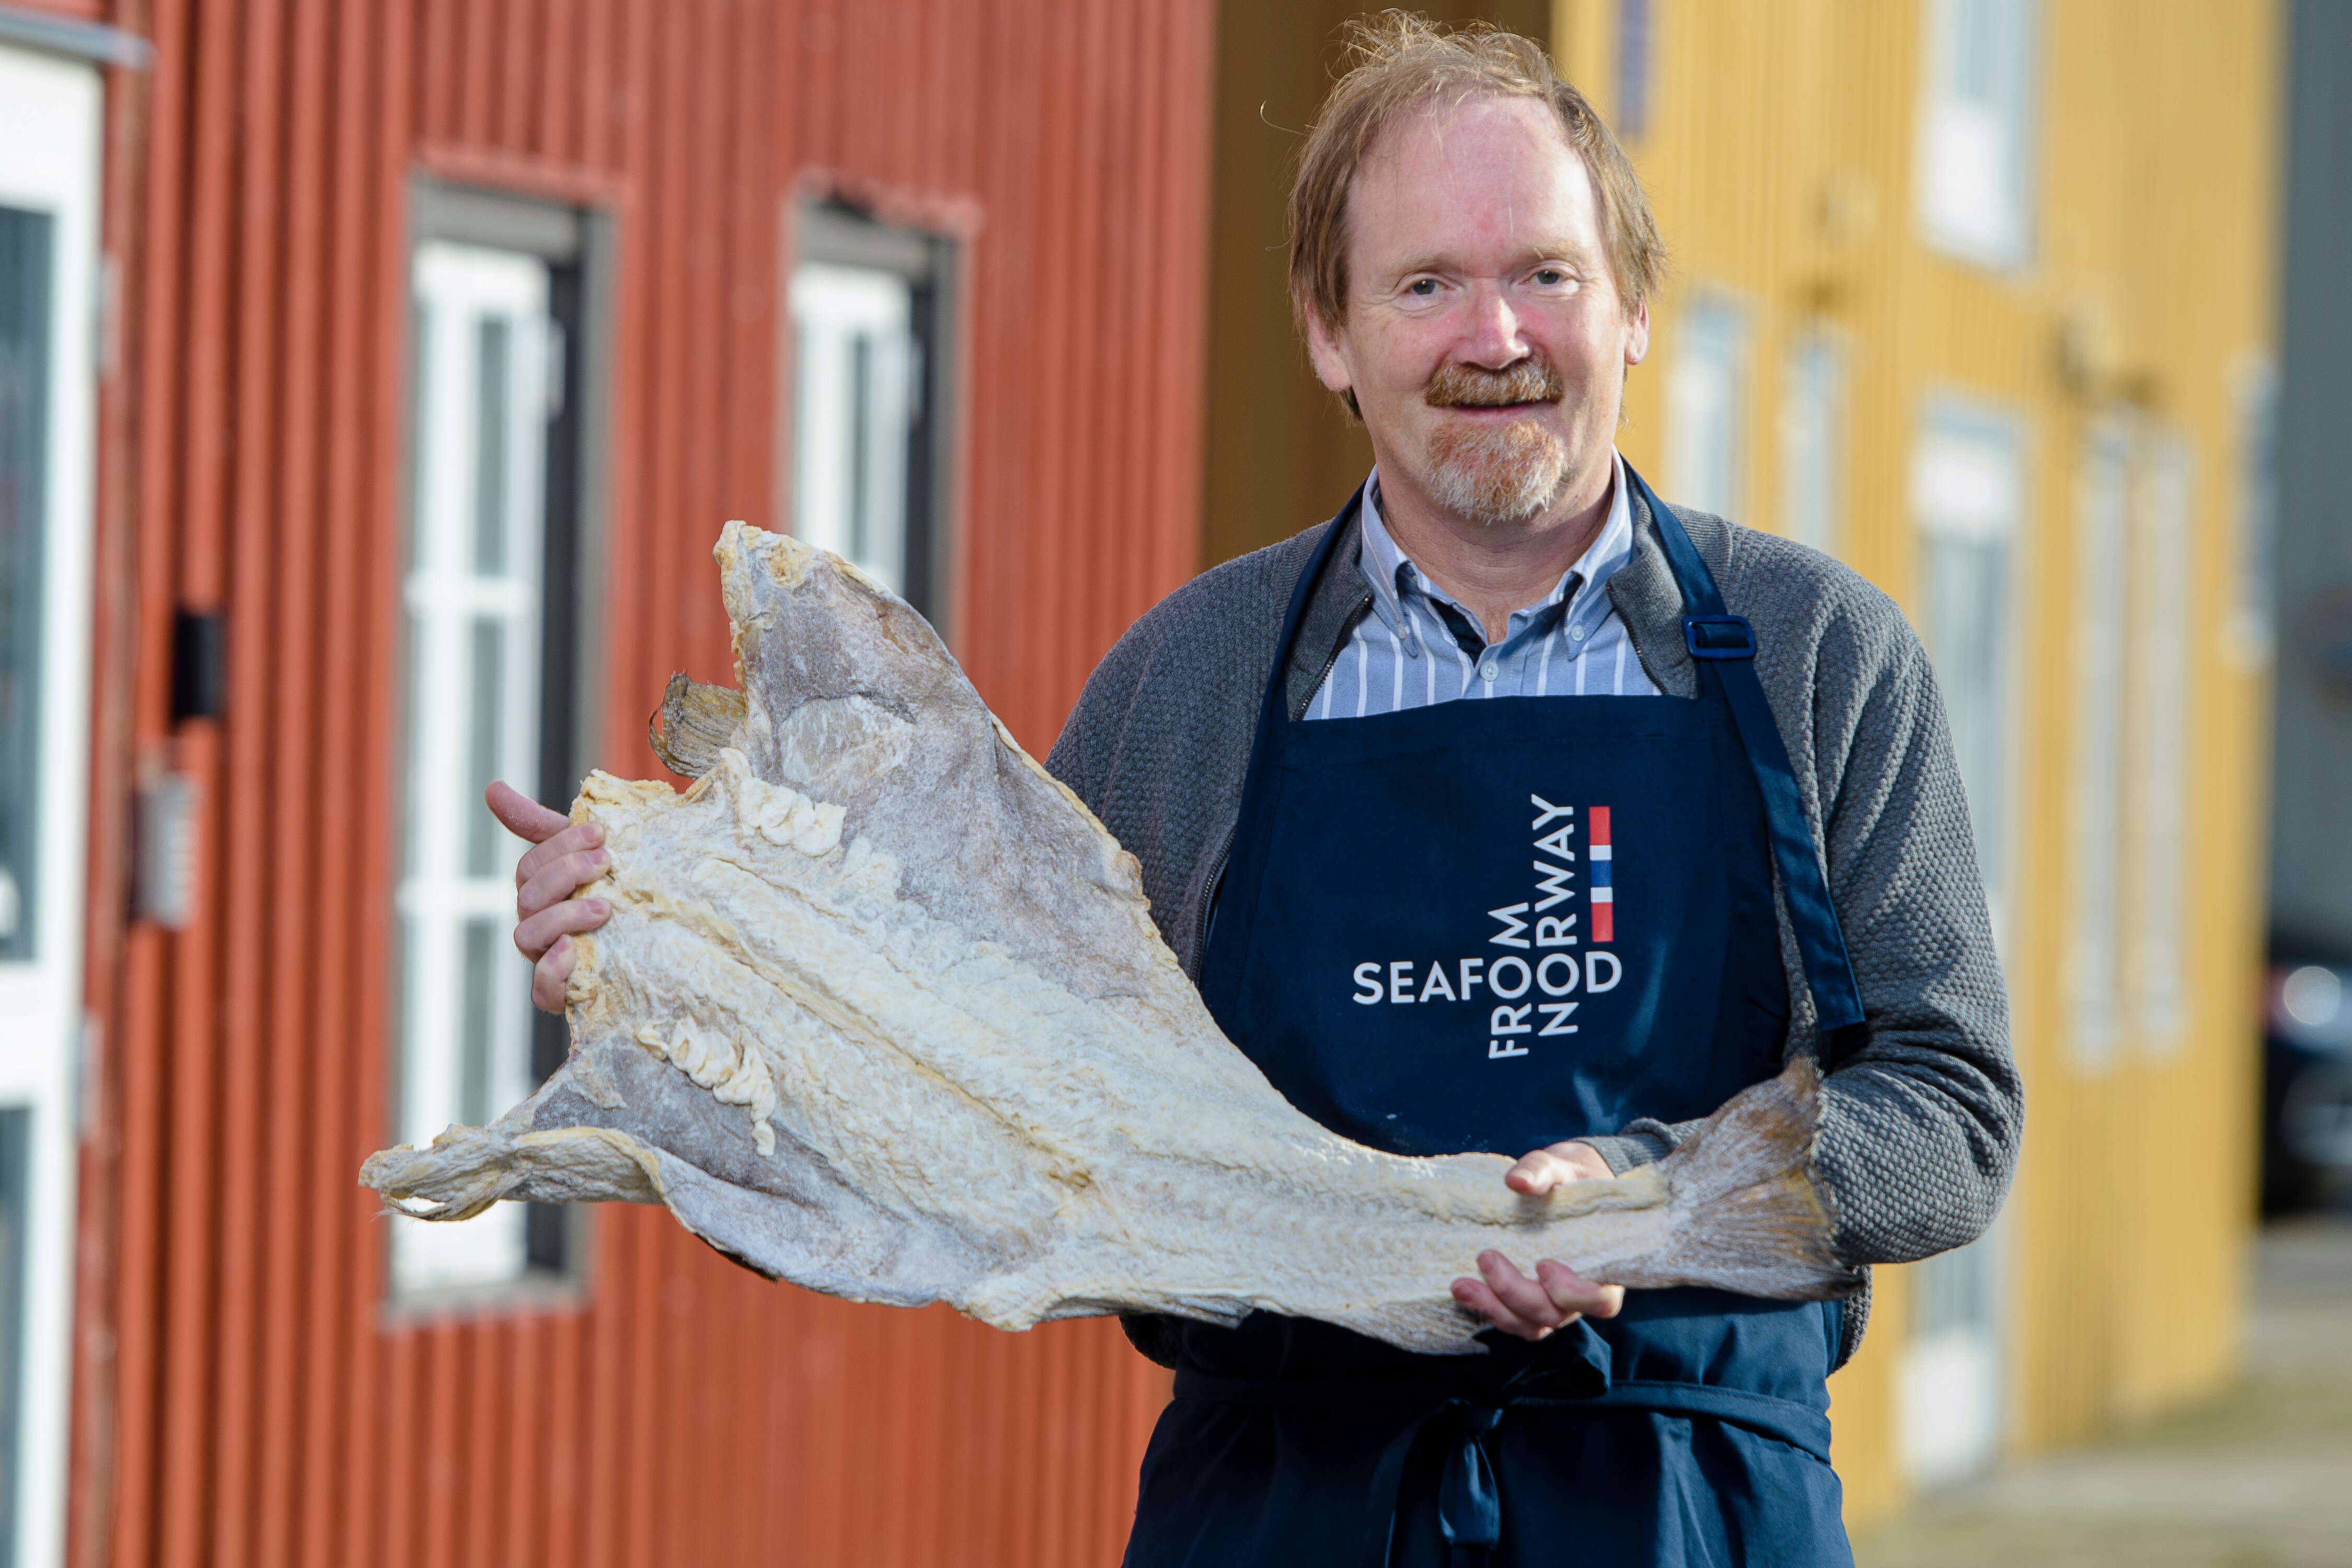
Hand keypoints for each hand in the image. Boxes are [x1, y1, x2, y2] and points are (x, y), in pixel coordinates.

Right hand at [488, 780, 611, 1010]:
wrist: (668, 944)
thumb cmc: (621, 889)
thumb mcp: (590, 853)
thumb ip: (541, 825)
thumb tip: (491, 787)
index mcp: (541, 891)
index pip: (531, 866)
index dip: (561, 846)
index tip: (602, 832)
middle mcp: (538, 924)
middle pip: (528, 897)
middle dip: (566, 874)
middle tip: (607, 863)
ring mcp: (548, 959)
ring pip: (527, 936)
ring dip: (563, 917)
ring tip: (605, 908)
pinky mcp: (566, 994)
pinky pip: (542, 991)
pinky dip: (552, 971)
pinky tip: (573, 952)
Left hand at [1450, 1139, 1626, 1340]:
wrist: (1560, 1185)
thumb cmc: (1569, 1179)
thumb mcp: (1559, 1167)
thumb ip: (1542, 1171)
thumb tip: (1517, 1181)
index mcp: (1603, 1266)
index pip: (1601, 1301)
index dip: (1573, 1293)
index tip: (1543, 1264)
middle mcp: (1579, 1295)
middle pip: (1554, 1315)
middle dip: (1516, 1293)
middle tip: (1485, 1257)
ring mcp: (1553, 1303)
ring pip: (1529, 1326)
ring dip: (1494, 1309)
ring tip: (1461, 1285)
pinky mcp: (1527, 1303)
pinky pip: (1510, 1319)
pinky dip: (1486, 1308)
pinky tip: (1462, 1288)